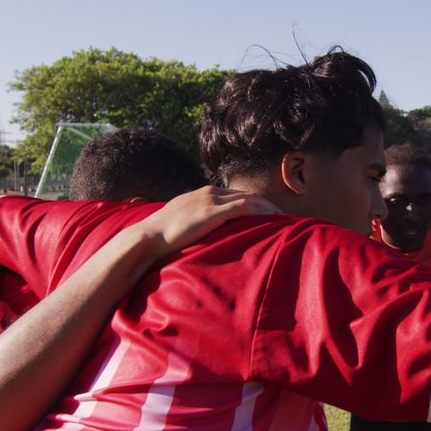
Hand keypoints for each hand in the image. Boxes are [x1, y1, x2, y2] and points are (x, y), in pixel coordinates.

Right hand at [132, 186, 280, 258]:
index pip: (234, 195)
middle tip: (281, 215)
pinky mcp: (213, 211)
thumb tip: (200, 238)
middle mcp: (208, 193)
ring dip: (268, 207)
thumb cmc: (160, 238)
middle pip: (245, 194)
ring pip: (249, 199)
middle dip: (265, 204)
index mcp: (201, 195)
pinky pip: (245, 207)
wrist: (146, 238)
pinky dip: (261, 211)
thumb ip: (194, 225)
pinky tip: (273, 219)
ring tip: (283, 218)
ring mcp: (211, 200)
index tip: (267, 213)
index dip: (253, 203)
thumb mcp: (179, 225)